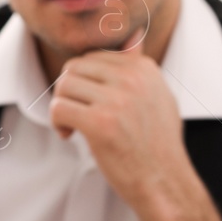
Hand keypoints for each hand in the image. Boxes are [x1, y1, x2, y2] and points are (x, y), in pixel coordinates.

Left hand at [48, 49, 192, 213]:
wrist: (164, 183)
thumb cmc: (158, 146)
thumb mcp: (159, 98)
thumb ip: (142, 68)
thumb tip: (134, 37)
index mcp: (145, 69)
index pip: (94, 57)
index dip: (85, 81)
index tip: (91, 104)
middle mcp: (133, 79)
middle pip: (75, 67)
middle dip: (68, 91)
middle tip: (75, 114)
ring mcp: (117, 100)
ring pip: (64, 86)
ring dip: (61, 106)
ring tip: (72, 126)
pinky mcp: (101, 123)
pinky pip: (59, 107)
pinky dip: (57, 122)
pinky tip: (69, 135)